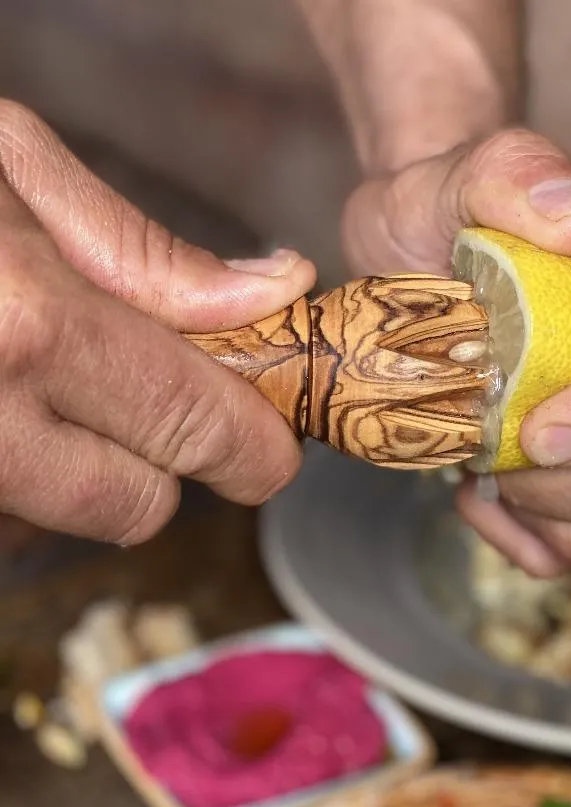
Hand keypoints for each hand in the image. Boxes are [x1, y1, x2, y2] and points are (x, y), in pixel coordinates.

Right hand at [0, 101, 315, 542]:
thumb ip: (143, 251)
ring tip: (18, 377)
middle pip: (140, 507)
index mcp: (22, 327)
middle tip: (136, 399)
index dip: (252, 446)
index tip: (268, 444)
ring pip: (64, 521)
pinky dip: (11, 479)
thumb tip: (273, 292)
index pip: (196, 429)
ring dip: (71, 468)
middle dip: (158, 461)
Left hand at [342, 128, 570, 575]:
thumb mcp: (459, 176)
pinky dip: (521, 534)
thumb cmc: (446, 218)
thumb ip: (518, 176)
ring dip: (537, 503)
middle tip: (485, 431)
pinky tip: (478, 490)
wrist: (418, 261)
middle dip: (562, 476)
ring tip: (479, 451)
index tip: (540, 425)